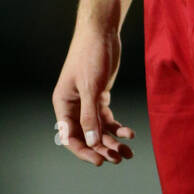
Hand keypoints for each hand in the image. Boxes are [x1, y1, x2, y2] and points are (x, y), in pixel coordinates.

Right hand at [52, 24, 134, 165]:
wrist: (102, 32)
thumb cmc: (90, 55)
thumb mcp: (90, 86)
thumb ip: (90, 115)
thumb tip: (91, 142)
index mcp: (63, 104)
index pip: (70, 136)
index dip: (83, 151)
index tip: (100, 161)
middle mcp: (73, 106)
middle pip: (86, 136)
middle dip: (102, 148)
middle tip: (118, 158)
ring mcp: (87, 102)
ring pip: (99, 129)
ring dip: (112, 141)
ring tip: (128, 152)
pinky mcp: (100, 96)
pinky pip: (108, 118)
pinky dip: (118, 127)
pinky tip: (130, 133)